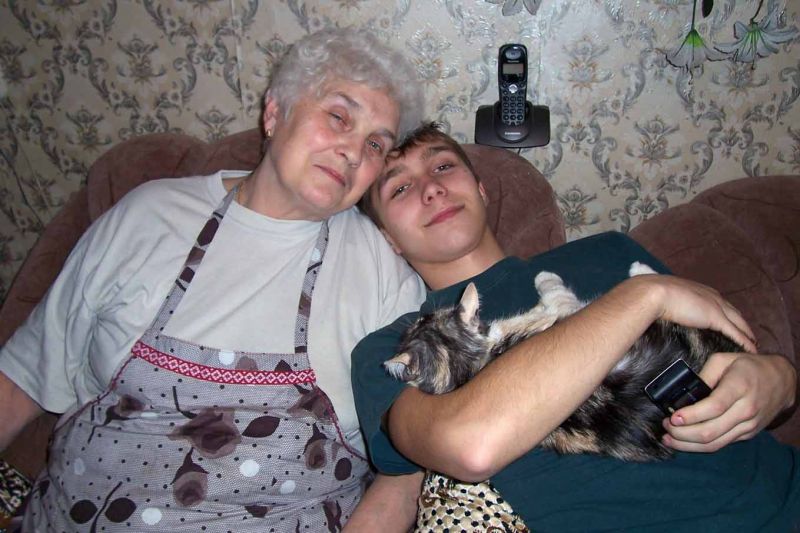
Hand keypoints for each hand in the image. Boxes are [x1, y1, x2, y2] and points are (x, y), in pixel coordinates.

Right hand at [630, 274, 756, 352]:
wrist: (653, 293)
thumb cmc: (652, 295)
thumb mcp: (663, 297)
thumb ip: (668, 304)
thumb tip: (660, 313)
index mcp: (699, 290)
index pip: (719, 303)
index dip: (727, 313)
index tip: (731, 322)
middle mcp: (711, 295)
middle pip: (733, 311)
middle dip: (741, 323)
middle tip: (748, 335)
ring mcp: (714, 305)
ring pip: (738, 322)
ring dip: (747, 332)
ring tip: (753, 343)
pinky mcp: (715, 317)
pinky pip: (735, 332)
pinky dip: (744, 341)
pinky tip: (750, 349)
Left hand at [662, 352, 796, 452]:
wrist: (782, 381)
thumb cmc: (748, 367)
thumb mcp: (724, 359)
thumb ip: (705, 374)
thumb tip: (685, 391)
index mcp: (739, 387)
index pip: (714, 407)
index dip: (691, 415)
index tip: (672, 417)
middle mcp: (746, 410)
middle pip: (711, 431)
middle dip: (682, 433)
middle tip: (665, 426)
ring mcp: (748, 425)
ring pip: (715, 443)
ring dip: (688, 445)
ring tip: (668, 438)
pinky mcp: (748, 434)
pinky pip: (722, 444)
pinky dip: (700, 446)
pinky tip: (684, 442)